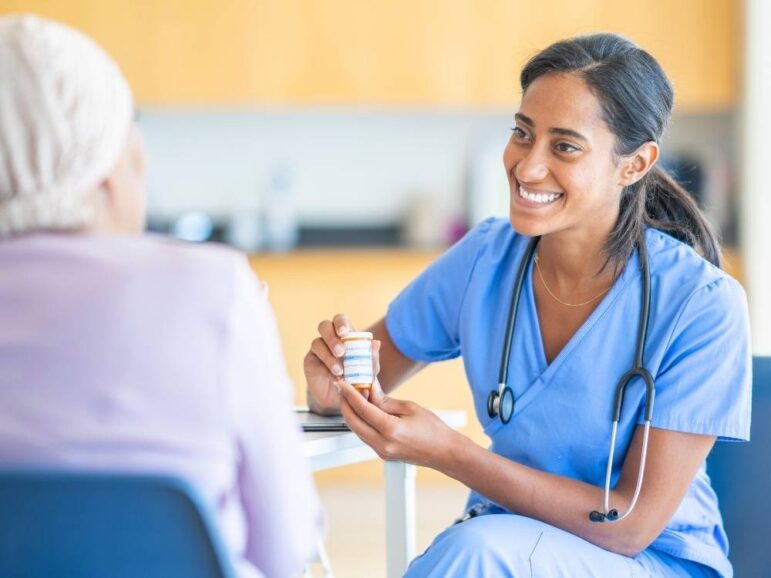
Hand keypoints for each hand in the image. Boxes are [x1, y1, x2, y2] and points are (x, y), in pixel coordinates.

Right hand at [304, 313, 380, 414]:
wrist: (342, 397)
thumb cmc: (357, 378)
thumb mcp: (368, 370)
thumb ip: (372, 357)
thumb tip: (376, 343)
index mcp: (344, 334)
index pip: (340, 319)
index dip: (340, 323)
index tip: (344, 333)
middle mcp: (329, 338)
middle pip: (324, 326)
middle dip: (332, 338)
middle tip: (341, 352)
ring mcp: (318, 349)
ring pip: (317, 343)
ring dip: (329, 357)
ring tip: (340, 371)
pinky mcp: (310, 362)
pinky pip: (314, 361)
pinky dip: (325, 369)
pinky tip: (333, 377)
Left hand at [337, 379, 458, 468]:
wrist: (445, 453)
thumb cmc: (434, 430)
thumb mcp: (410, 408)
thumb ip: (385, 400)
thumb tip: (369, 390)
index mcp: (390, 430)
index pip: (362, 409)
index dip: (349, 393)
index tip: (342, 383)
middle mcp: (382, 444)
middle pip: (353, 422)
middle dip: (345, 403)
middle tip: (343, 388)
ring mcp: (381, 451)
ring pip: (357, 430)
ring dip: (352, 413)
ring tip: (352, 396)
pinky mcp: (383, 454)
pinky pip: (365, 435)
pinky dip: (361, 422)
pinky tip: (364, 410)